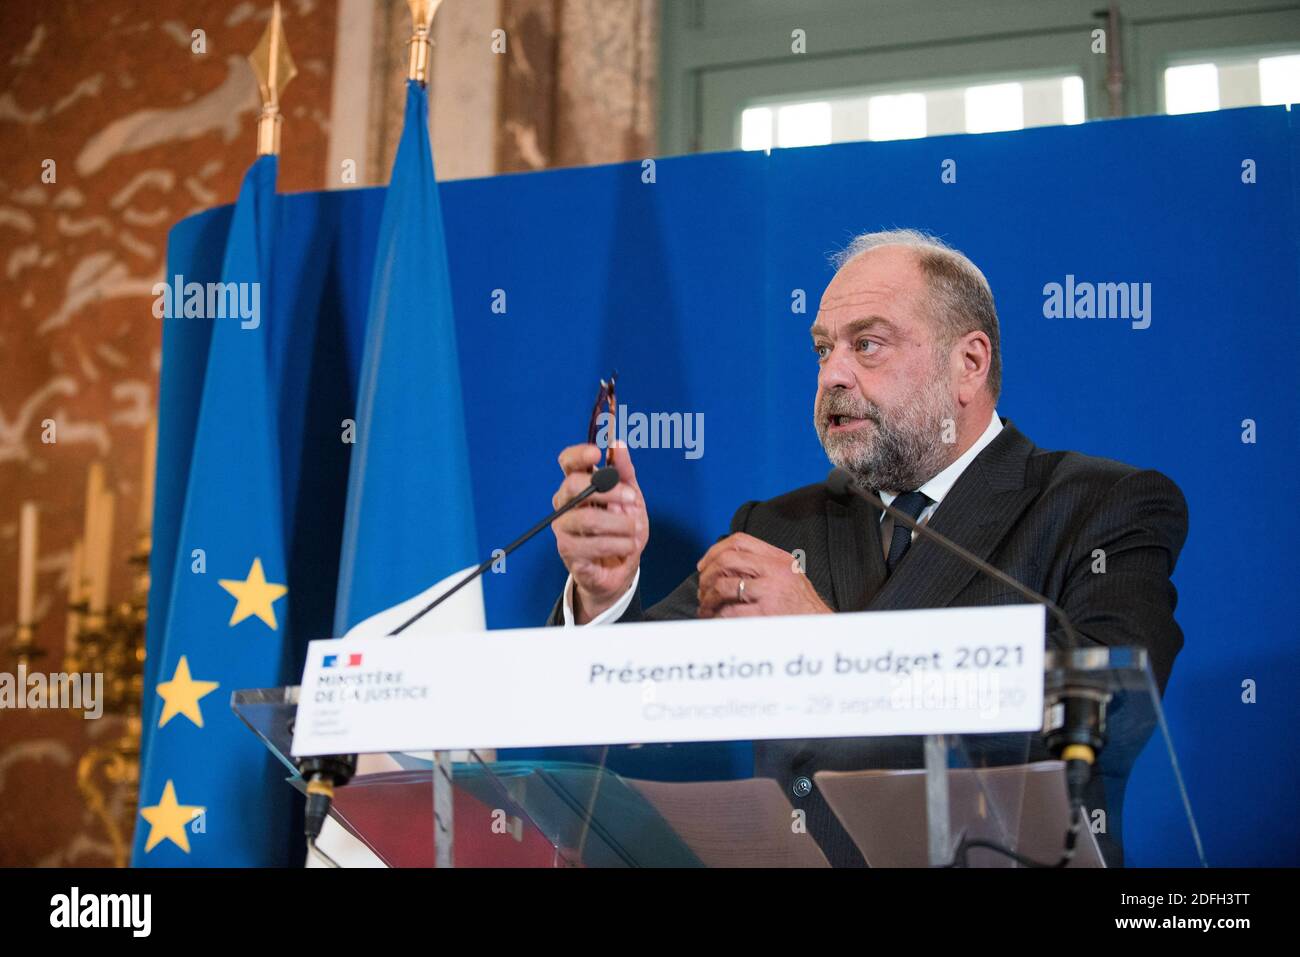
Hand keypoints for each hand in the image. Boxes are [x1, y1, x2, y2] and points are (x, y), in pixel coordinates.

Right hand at [551, 442, 648, 622]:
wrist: (621, 567)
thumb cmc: (622, 529)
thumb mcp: (631, 497)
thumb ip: (624, 471)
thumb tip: (618, 445)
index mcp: (579, 485)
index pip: (568, 462)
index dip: (578, 454)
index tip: (597, 453)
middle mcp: (566, 504)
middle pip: (573, 486)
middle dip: (609, 491)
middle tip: (632, 499)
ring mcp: (564, 528)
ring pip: (587, 518)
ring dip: (619, 524)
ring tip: (634, 530)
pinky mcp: (568, 551)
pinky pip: (594, 544)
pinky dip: (619, 544)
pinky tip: (627, 545)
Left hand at [696, 533, 831, 618]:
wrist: (821, 632)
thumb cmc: (801, 609)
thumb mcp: (788, 578)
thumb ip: (761, 568)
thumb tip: (721, 567)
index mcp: (780, 559)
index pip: (740, 540)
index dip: (715, 551)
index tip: (704, 565)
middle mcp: (776, 571)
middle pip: (727, 559)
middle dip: (707, 575)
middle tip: (702, 589)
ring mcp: (771, 591)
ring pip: (723, 585)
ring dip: (707, 598)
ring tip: (706, 608)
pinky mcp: (765, 614)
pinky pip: (729, 611)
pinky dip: (716, 615)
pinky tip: (716, 620)